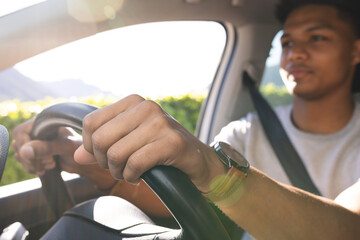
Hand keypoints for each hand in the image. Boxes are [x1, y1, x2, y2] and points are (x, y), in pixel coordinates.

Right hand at [12, 118, 83, 175]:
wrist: (84, 160)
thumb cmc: (79, 148)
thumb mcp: (64, 147)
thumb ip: (45, 148)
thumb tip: (23, 151)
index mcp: (43, 122)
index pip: (20, 132)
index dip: (25, 146)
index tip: (35, 157)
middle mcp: (36, 130)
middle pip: (18, 145)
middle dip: (31, 158)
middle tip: (48, 162)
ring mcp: (35, 142)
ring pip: (20, 155)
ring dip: (33, 164)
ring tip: (51, 164)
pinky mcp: (35, 153)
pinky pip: (24, 162)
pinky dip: (33, 168)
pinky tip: (46, 169)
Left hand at [74, 95, 224, 190]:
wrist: (198, 161)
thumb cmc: (161, 150)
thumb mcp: (129, 142)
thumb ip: (102, 145)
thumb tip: (76, 155)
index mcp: (134, 102)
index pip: (91, 122)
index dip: (90, 146)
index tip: (104, 156)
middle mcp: (147, 107)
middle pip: (100, 139)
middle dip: (103, 161)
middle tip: (118, 168)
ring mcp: (160, 123)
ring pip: (115, 153)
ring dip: (119, 171)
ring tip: (130, 172)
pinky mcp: (171, 142)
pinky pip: (135, 164)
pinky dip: (132, 176)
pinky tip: (141, 176)